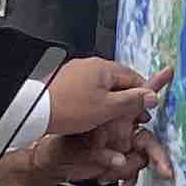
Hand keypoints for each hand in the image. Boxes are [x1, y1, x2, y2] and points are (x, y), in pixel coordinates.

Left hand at [41, 57, 175, 185]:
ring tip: (110, 120)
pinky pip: (87, 90)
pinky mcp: (65, 82)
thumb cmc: (68, 109)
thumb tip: (152, 96)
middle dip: (126, 100)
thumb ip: (132, 101)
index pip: (134, 78)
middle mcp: (90, 65)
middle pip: (118, 82)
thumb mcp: (107, 108)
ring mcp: (76, 72)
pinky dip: (93, 101)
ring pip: (102, 87)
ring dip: (110, 101)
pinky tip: (91, 115)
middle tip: (130, 118)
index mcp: (104, 67)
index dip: (143, 95)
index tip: (146, 110)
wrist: (34, 112)